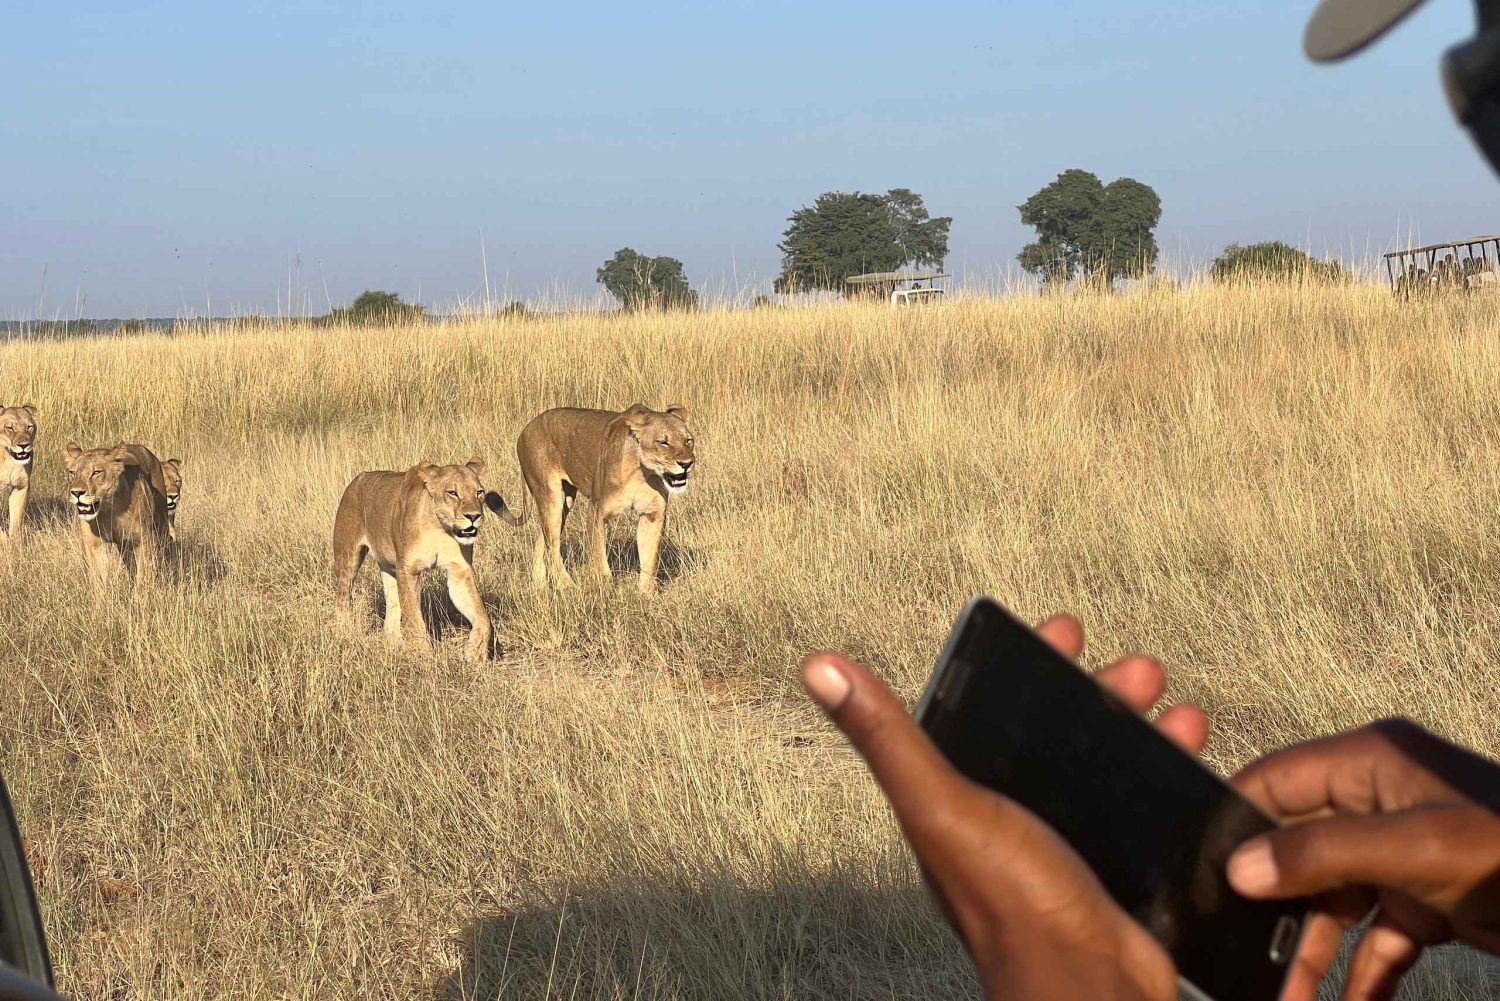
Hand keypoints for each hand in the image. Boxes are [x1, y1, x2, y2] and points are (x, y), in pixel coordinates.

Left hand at [802, 614, 1207, 1000]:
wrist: (1091, 985)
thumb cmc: (1011, 907)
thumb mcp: (942, 805)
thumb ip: (886, 737)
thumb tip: (821, 670)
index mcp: (958, 796)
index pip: (985, 710)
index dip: (1025, 666)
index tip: (1064, 632)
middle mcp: (1004, 816)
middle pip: (1052, 733)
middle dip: (1097, 693)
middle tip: (1139, 671)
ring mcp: (1059, 843)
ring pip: (1100, 766)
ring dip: (1135, 730)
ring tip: (1175, 712)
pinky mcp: (1109, 867)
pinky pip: (1137, 804)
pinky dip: (1162, 774)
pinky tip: (1187, 761)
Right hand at [1227, 719, 1499, 1000]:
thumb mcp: (1411, 849)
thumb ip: (1319, 855)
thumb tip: (1238, 869)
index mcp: (1367, 762)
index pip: (1274, 780)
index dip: (1234, 821)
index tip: (1196, 870)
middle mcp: (1377, 802)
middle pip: (1298, 850)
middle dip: (1271, 906)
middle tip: (1236, 951)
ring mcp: (1404, 853)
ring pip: (1334, 904)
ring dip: (1312, 954)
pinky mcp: (1431, 901)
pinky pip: (1379, 941)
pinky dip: (1362, 977)